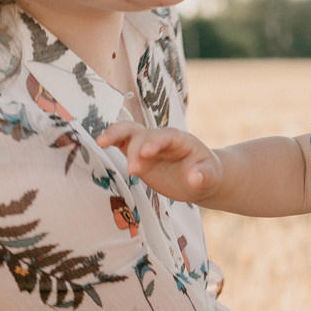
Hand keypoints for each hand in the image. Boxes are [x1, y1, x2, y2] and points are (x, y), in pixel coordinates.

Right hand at [95, 124, 223, 202]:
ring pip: (129, 132)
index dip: (155, 142)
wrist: (198, 177)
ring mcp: (147, 144)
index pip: (166, 136)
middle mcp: (161, 139)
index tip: (146, 154)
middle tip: (132, 170)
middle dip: (136, 150)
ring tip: (101, 143)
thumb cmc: (206, 174)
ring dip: (115, 135)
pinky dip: (111, 140)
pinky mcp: (137, 153)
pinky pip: (122, 142)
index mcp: (180, 140)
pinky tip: (99, 143)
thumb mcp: (210, 177)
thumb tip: (195, 178)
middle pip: (144, 135)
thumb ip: (204, 176)